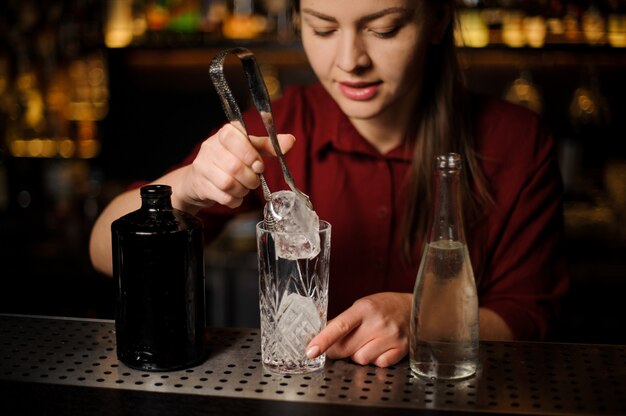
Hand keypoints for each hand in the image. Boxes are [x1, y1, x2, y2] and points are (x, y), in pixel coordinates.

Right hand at [176, 123, 294, 209]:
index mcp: (225, 134)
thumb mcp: (251, 149)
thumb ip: (270, 145)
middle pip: (234, 166)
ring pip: (228, 183)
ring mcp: (202, 166)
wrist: (202, 177)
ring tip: (245, 187)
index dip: (250, 155)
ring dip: (242, 189)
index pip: (235, 138)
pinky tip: (236, 195)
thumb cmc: (231, 159)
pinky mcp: (200, 185)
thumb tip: (291, 140)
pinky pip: (223, 197)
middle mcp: (210, 147)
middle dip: (250, 178)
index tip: (259, 166)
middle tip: (255, 180)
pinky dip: (235, 200)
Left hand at [306, 292, 411, 367]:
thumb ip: (343, 321)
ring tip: (366, 342)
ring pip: (361, 359)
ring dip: (358, 355)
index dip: (323, 340)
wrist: (415, 307)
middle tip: (338, 345)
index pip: (339, 326)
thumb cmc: (384, 306)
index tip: (311, 351)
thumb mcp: (362, 306)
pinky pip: (378, 364)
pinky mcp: (401, 349)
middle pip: (347, 348)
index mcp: (364, 308)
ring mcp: (391, 337)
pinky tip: (378, 348)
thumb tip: (319, 334)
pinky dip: (375, 360)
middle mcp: (378, 323)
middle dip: (337, 350)